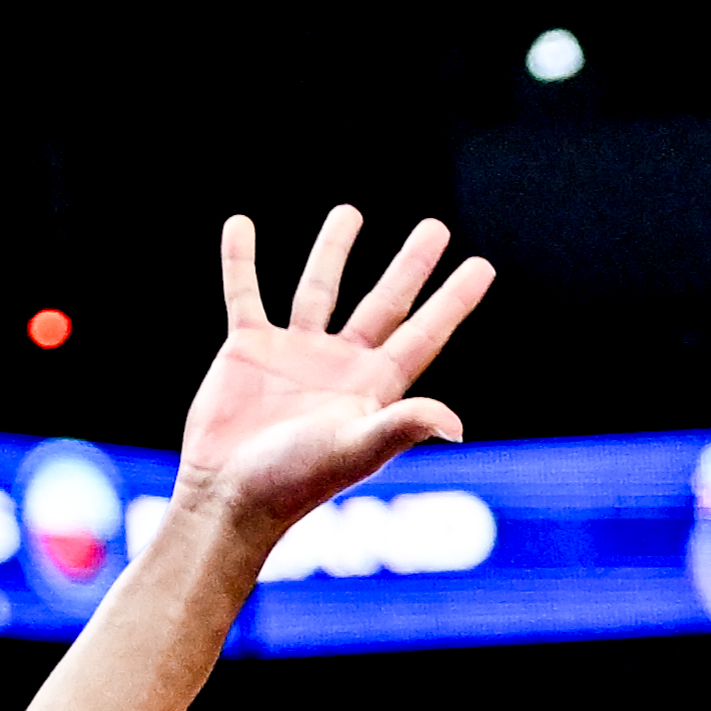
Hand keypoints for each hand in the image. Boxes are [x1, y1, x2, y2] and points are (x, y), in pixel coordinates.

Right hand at [173, 206, 496, 534]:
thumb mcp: (354, 450)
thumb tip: (457, 424)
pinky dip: (240, 260)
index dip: (454, 300)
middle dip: (410, 265)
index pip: (424, 333)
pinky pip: (244, 293)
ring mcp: (293, 353)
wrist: (228, 498)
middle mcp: (340, 364)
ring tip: (349, 212)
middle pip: (385, 303)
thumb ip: (402, 426)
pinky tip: (239, 225)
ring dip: (332, 249)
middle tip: (436, 227)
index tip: (482, 266)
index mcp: (374, 386)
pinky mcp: (247, 349)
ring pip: (318, 289)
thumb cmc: (295, 482)